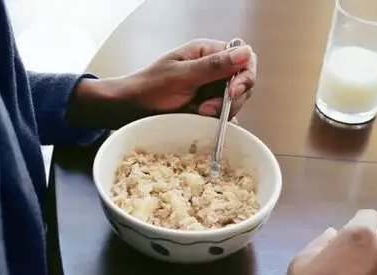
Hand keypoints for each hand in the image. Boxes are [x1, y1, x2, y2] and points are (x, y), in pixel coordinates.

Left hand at [124, 38, 257, 117]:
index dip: (244, 75)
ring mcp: (210, 88)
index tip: (233, 91)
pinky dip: (217, 119)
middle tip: (206, 109)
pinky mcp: (207, 106)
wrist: (131, 109)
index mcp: (207, 52)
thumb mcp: (181, 76)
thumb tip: (245, 53)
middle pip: (243, 83)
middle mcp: (212, 68)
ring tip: (198, 113)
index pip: (243, 59)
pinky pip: (223, 113)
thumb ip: (213, 66)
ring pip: (234, 101)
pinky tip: (202, 119)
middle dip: (229, 99)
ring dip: (221, 111)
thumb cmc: (150, 88)